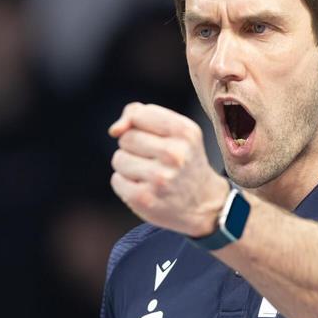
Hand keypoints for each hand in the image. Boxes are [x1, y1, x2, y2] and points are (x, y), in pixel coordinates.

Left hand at [109, 102, 229, 236]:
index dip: (139, 125)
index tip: (156, 138)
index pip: (138, 114)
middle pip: (126, 138)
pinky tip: (146, 189)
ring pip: (119, 158)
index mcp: (184, 132)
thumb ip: (141, 114)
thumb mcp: (176, 130)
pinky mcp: (144, 199)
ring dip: (129, 167)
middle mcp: (174, 154)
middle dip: (134, 147)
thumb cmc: (182, 160)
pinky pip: (116, 180)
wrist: (203, 203)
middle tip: (156, 160)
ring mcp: (159, 178)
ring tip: (151, 175)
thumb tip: (114, 130)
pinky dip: (126, 184)